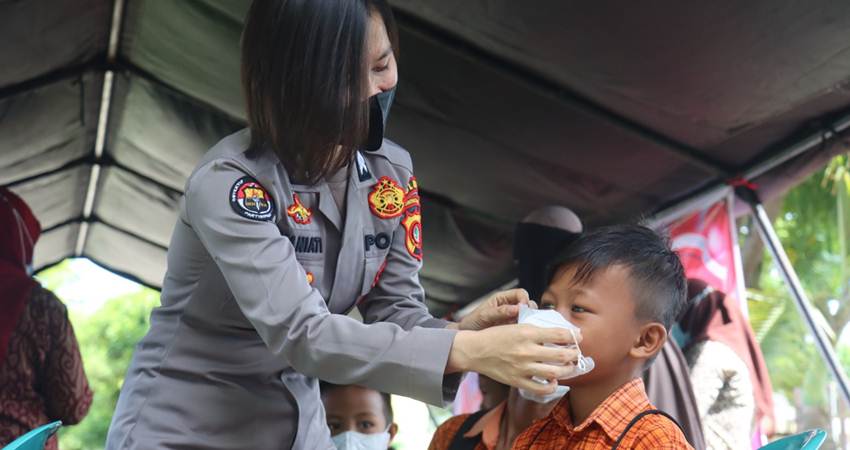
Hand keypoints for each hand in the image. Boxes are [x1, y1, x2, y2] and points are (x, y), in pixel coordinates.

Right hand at [446, 324, 581, 394]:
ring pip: (554, 372)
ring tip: (570, 367)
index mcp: (527, 333)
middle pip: (561, 355)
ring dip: (567, 370)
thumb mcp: (516, 326)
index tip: (578, 336)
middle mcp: (527, 350)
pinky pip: (540, 388)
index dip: (574, 335)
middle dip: (574, 354)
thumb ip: (536, 330)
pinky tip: (553, 381)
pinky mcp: (517, 380)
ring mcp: (522, 367)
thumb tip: (558, 333)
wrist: (475, 350)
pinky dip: (551, 386)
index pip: (559, 334)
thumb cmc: (496, 336)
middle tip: (576, 353)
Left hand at [449, 289, 534, 330]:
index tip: (524, 309)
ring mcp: (512, 319)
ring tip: (523, 329)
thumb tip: (517, 309)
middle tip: (526, 320)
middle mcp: (509, 307)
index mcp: (502, 299)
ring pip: (528, 317)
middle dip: (529, 311)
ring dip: (528, 322)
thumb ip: (500, 311)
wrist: (465, 337)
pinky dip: (525, 331)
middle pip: (527, 304)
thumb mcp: (484, 315)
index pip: (520, 294)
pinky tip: (522, 335)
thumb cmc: (472, 323)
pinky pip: (524, 328)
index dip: (524, 299)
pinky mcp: (513, 330)